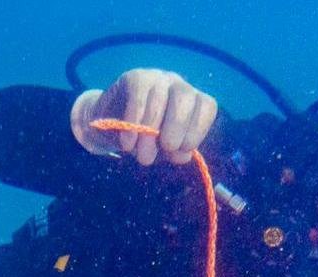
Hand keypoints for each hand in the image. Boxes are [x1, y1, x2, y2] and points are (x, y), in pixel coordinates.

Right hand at [70, 68, 217, 165]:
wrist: (111, 127)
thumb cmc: (146, 139)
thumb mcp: (163, 150)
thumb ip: (176, 152)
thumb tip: (183, 155)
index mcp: (193, 101)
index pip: (207, 106)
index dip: (198, 130)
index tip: (182, 149)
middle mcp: (178, 84)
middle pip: (185, 97)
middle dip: (176, 127)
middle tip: (165, 148)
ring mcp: (156, 78)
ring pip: (158, 99)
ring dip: (150, 133)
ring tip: (143, 157)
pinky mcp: (134, 78)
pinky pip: (137, 97)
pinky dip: (134, 123)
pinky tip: (128, 144)